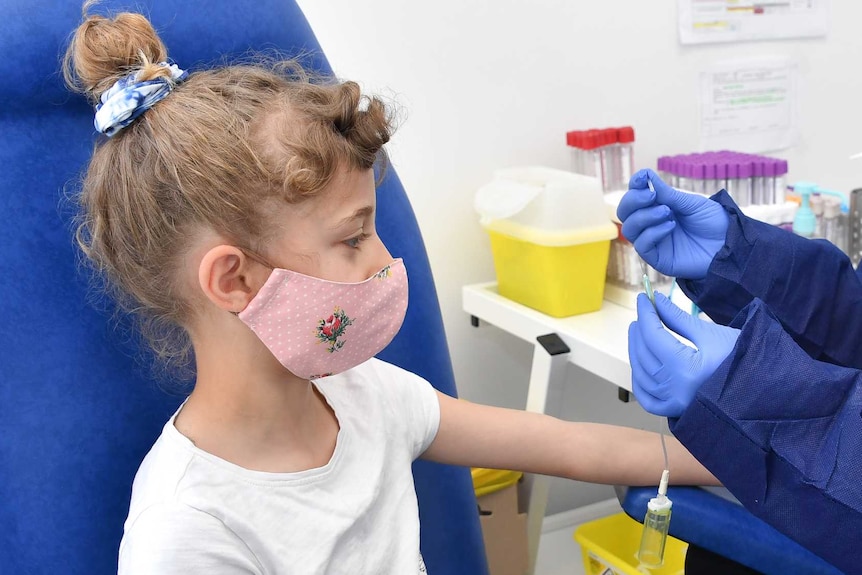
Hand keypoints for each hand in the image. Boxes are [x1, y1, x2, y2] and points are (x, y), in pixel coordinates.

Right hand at [616, 169, 728, 279]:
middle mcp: (650, 224)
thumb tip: (645, 175)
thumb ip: (667, 194)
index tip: (643, 177)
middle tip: (651, 196)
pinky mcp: (657, 259)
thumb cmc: (713, 223)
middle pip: (625, 212)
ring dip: (644, 217)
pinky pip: (642, 245)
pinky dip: (653, 233)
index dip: (635, 186)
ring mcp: (652, 242)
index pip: (635, 196)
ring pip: (629, 229)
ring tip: (667, 212)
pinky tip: (670, 226)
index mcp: (657, 208)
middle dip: (633, 201)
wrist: (729, 245)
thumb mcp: (690, 203)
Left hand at [628, 292, 739, 417]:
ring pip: (641, 376)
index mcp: (686, 370)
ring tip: (639, 333)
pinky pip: (648, 399)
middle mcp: (676, 390)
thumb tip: (656, 301)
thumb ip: (679, 319)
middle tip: (643, 313)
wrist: (766, 390)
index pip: (653, 336)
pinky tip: (640, 365)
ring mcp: (674, 404)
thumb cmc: (744, 359)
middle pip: (644, 355)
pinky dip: (639, 382)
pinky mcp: (677, 412)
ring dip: (636, 352)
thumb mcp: (712, 334)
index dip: (646, 314)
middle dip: (640, 332)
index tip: (644, 298)